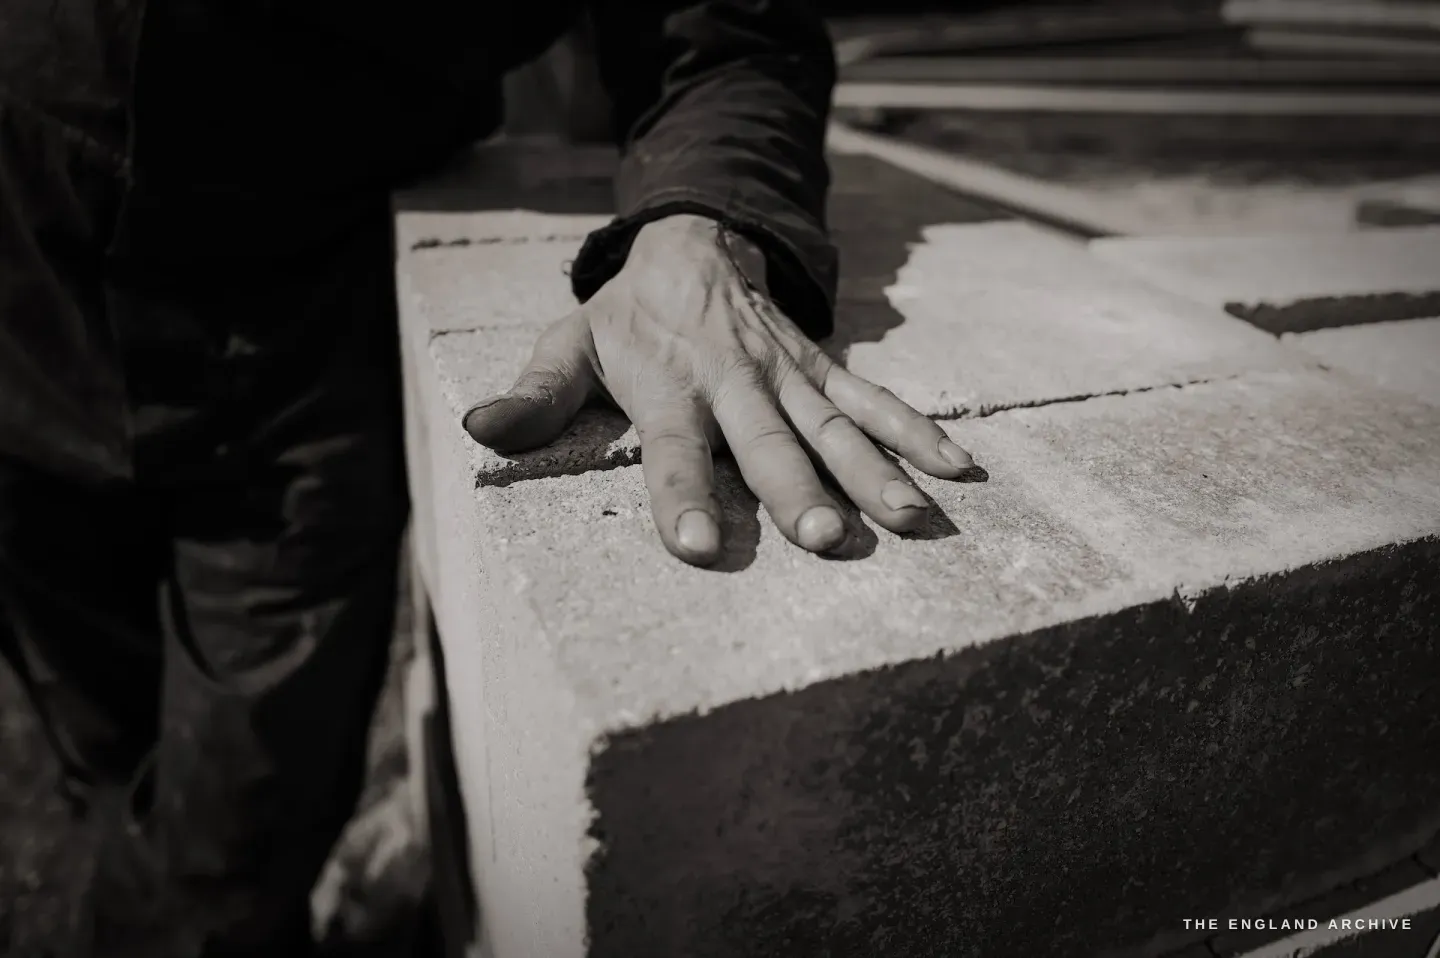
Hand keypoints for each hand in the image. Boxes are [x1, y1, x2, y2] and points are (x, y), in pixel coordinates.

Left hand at [462, 213, 979, 566]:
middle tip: (825, 538)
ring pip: (834, 423)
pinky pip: (873, 398)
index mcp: (667, 384)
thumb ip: (534, 395)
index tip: (699, 546)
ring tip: (909, 519)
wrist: (694, 244)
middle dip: (796, 489)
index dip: (683, 494)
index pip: (672, 447)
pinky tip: (954, 468)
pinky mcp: (822, 368)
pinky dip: (914, 430)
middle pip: (767, 441)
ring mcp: (787, 374)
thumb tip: (480, 431)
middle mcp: (733, 381)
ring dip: (872, 469)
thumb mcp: (567, 344)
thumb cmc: (624, 317)